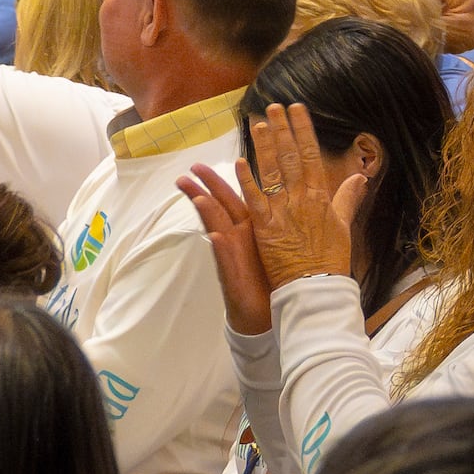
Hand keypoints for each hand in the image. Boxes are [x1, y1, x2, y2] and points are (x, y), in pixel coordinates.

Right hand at [173, 164, 275, 336]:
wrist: (269, 313)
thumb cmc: (275, 276)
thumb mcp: (279, 242)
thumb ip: (280, 218)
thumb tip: (284, 191)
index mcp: (252, 226)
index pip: (235, 196)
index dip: (225, 178)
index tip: (214, 160)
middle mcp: (239, 236)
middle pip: (219, 206)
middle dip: (204, 187)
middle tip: (189, 170)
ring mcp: (234, 255)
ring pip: (217, 228)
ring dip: (206, 212)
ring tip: (195, 195)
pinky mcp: (234, 275)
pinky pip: (227, 259)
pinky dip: (221, 247)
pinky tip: (214, 234)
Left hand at [240, 101, 365, 295]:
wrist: (316, 289)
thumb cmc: (330, 261)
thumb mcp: (343, 227)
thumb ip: (347, 200)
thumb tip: (359, 177)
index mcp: (320, 197)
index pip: (311, 155)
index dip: (303, 130)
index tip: (297, 109)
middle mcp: (301, 199)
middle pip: (290, 158)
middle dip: (282, 130)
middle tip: (273, 108)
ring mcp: (282, 212)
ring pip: (272, 173)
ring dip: (264, 148)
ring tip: (257, 125)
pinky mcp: (265, 228)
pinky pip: (254, 200)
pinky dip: (247, 181)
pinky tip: (240, 162)